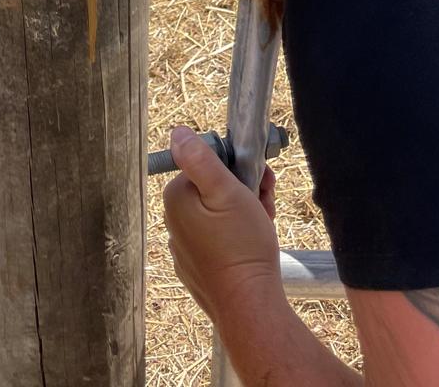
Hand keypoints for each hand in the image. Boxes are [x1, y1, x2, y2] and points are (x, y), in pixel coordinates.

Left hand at [162, 126, 283, 324]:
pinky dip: (237, 237)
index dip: (238, 168)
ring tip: (263, 223)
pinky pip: (219, 240)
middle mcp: (174, 223)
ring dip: (245, 212)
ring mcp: (186, 248)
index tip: (257, 179)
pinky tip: (253, 244)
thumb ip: (200, 159)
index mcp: (177, 198)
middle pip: (213, 189)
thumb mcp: (226, 190)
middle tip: (264, 201)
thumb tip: (177, 132)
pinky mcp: (200, 268)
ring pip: (219, 214)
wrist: (251, 305)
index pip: (208, 165)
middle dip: (244, 191)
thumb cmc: (242, 246)